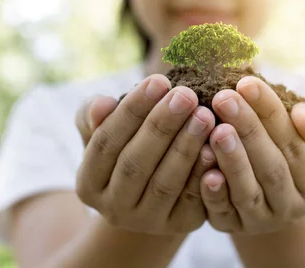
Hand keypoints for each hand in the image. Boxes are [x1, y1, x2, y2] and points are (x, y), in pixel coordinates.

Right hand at [75, 75, 216, 234]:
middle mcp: (113, 208)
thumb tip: (102, 104)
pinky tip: (215, 145)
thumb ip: (96, 116)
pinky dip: (203, 172)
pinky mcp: (179, 225)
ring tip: (204, 114)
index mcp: (88, 183)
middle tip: (186, 95)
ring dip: (186, 147)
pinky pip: (193, 198)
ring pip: (165, 183)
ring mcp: (147, 221)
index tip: (157, 80)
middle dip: (162, 126)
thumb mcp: (105, 130)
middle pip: (135, 164)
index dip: (131, 111)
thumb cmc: (127, 145)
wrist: (152, 189)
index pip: (105, 143)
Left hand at [199, 76, 304, 234]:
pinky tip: (203, 171)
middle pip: (270, 165)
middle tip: (224, 98)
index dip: (269, 110)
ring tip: (215, 130)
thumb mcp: (304, 132)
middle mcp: (292, 202)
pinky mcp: (233, 227)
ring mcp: (262, 220)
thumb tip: (303, 117)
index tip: (246, 83)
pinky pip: (223, 212)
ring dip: (231, 160)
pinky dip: (213, 193)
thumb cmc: (282, 149)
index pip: (292, 138)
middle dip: (247, 129)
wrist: (265, 199)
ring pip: (248, 191)